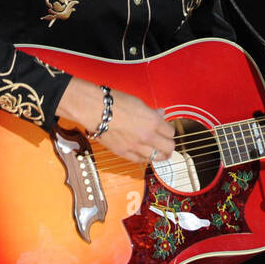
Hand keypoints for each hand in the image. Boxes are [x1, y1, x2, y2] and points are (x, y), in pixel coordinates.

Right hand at [57, 79, 174, 165]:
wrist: (94, 109)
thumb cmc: (114, 103)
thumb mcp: (138, 103)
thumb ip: (152, 112)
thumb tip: (161, 114)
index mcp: (153, 121)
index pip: (171, 132)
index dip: (169, 131)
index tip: (166, 130)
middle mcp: (147, 136)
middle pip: (168, 148)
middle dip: (169, 145)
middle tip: (167, 143)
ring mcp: (136, 146)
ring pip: (157, 158)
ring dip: (160, 154)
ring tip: (159, 152)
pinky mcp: (124, 153)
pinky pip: (140, 160)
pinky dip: (145, 158)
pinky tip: (145, 154)